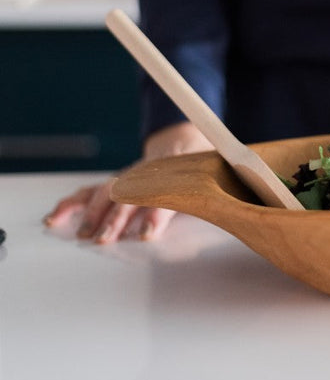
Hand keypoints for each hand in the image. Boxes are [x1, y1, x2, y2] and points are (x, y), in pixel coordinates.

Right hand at [44, 122, 212, 242]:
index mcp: (175, 174)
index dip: (155, 215)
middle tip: (106, 239)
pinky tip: (55, 218)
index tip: (147, 234)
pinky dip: (71, 204)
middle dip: (116, 218)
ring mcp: (130, 178)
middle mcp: (147, 175)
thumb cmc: (198, 164)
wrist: (184, 140)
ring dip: (92, 214)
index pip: (164, 196)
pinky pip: (90, 191)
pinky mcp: (118, 183)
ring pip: (106, 192)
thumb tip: (225, 215)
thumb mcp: (212, 177)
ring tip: (84, 236)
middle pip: (128, 195)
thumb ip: (212, 197)